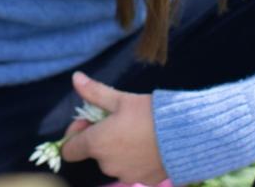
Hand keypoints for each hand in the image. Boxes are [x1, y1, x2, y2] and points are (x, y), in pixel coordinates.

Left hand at [59, 71, 167, 185]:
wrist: (186, 136)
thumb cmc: (150, 115)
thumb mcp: (120, 99)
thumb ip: (94, 92)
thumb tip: (75, 78)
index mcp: (96, 144)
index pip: (69, 150)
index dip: (76, 134)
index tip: (91, 120)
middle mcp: (107, 164)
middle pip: (94, 152)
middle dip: (101, 137)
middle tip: (118, 120)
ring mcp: (125, 175)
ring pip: (113, 161)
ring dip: (118, 148)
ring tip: (136, 131)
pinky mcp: (144, 181)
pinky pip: (131, 168)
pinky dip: (135, 158)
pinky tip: (148, 144)